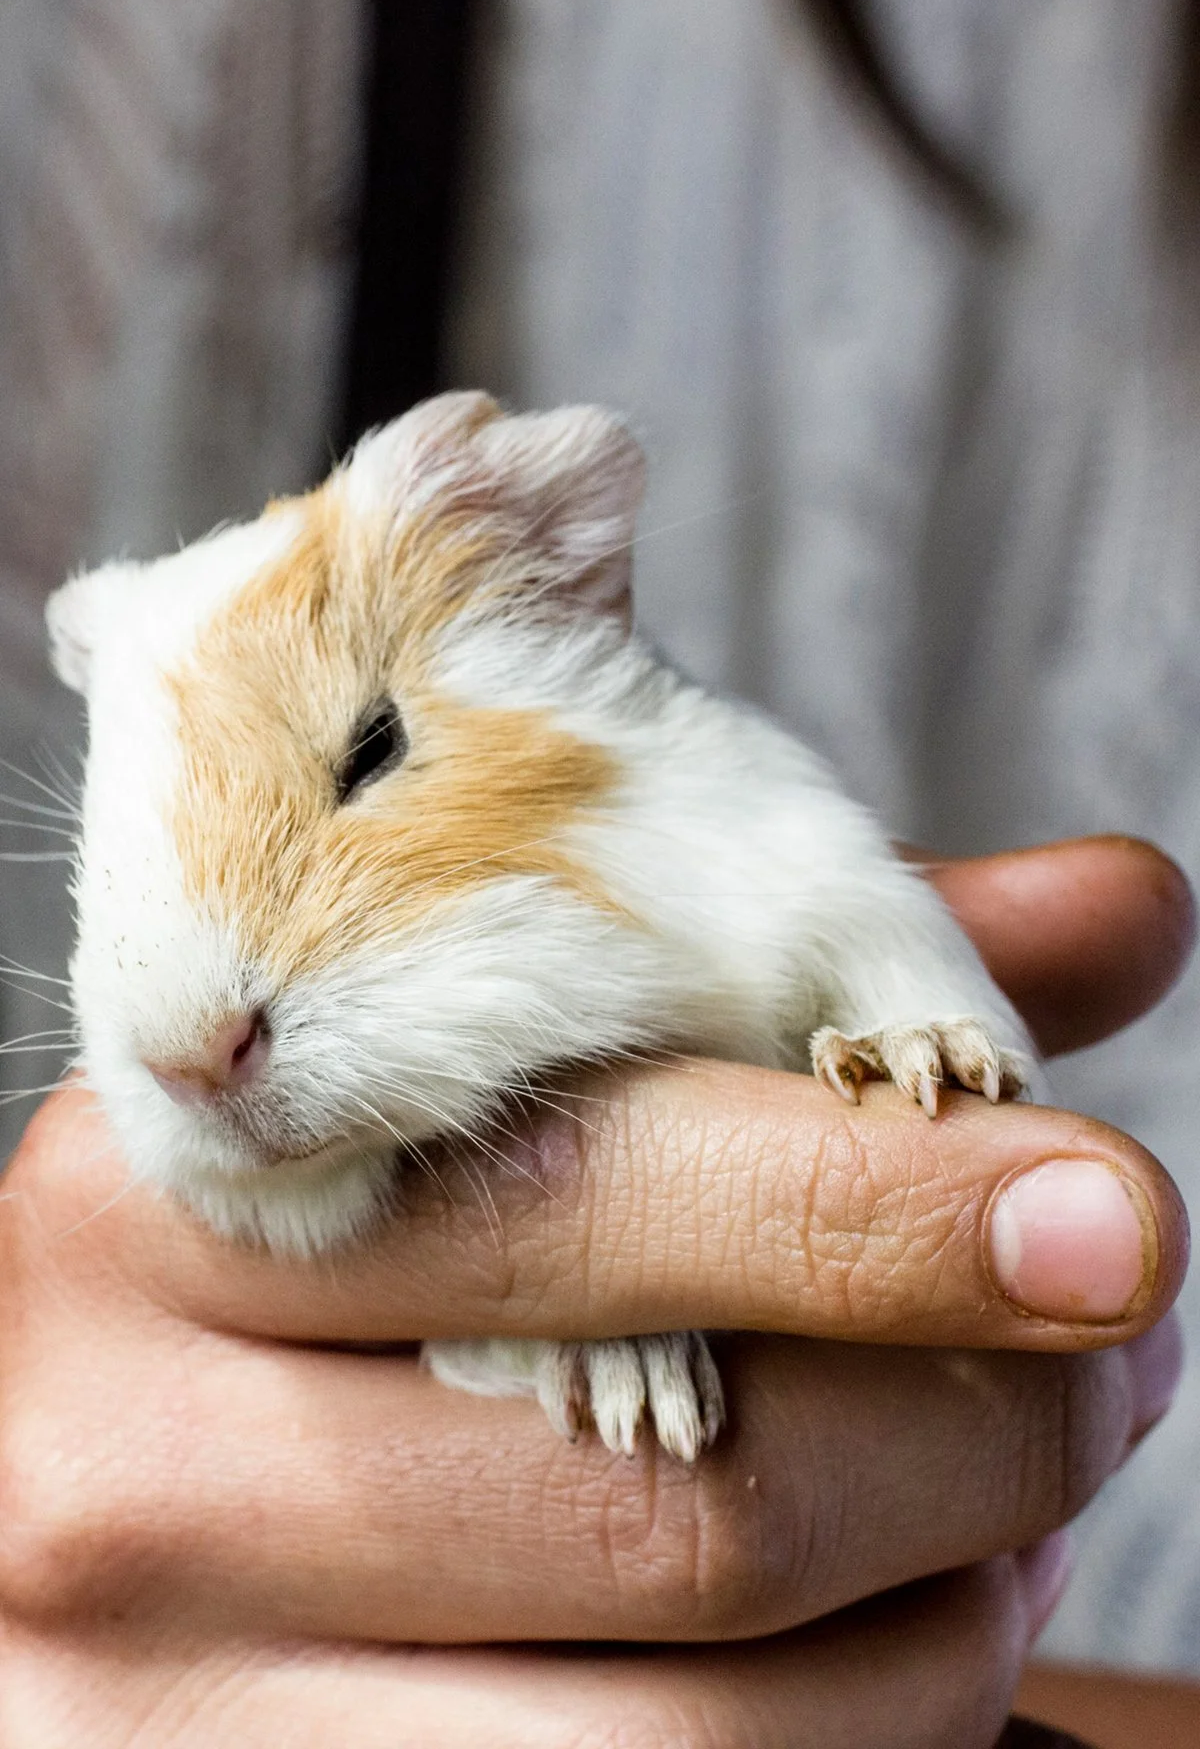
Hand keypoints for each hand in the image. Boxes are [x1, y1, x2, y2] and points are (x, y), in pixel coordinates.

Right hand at [0, 836, 1189, 1747]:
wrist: (127, 1482)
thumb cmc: (363, 1247)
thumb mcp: (509, 1082)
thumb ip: (785, 985)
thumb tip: (1126, 902)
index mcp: (166, 1190)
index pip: (574, 1200)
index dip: (881, 1211)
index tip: (1114, 1215)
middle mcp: (123, 1459)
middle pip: (675, 1494)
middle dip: (984, 1430)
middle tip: (1112, 1352)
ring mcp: (163, 1712)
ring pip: (696, 1727)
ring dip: (948, 1618)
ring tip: (1011, 1509)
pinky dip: (858, 1742)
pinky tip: (891, 1636)